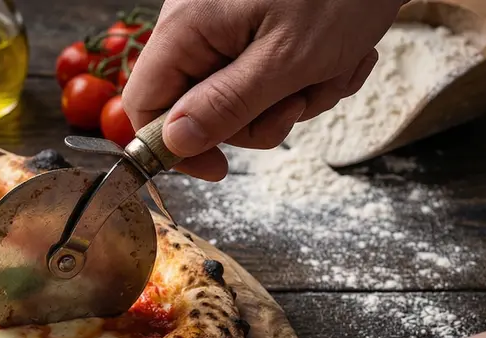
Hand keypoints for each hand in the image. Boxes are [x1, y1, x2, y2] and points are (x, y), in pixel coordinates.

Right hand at [121, 0, 400, 179]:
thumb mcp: (288, 59)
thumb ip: (227, 105)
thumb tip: (174, 143)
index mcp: (186, 26)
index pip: (144, 104)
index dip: (173, 146)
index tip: (219, 168)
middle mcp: (196, 22)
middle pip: (199, 106)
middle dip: (259, 116)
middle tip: (301, 102)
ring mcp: (226, 22)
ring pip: (241, 96)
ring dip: (296, 96)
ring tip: (335, 66)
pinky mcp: (255, 22)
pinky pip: (267, 73)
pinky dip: (308, 75)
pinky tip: (341, 54)